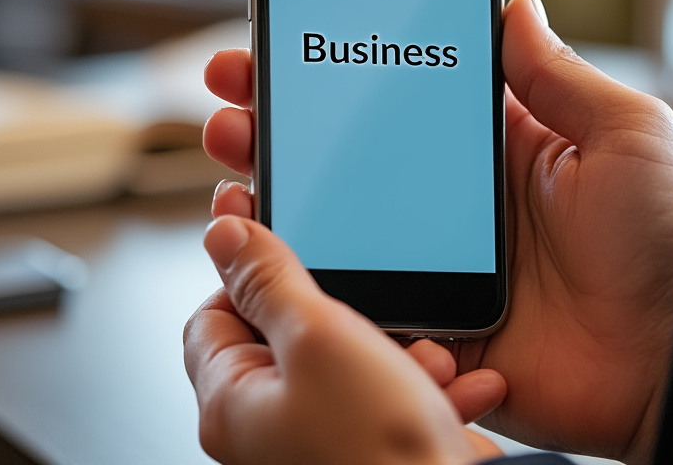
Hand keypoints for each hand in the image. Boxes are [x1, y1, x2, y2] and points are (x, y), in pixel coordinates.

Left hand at [184, 214, 505, 464]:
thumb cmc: (381, 452)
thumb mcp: (318, 337)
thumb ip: (269, 279)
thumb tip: (224, 231)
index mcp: (233, 403)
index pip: (213, 313)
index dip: (252, 275)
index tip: (294, 250)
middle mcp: (269, 428)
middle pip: (289, 335)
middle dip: (346, 312)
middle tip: (375, 308)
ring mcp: (322, 441)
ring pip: (353, 364)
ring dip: (399, 350)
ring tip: (428, 358)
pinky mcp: (372, 451)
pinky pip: (394, 400)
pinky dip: (426, 387)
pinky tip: (459, 386)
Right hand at [199, 0, 672, 463]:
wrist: (670, 361)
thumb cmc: (666, 244)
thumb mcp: (624, 136)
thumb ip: (560, 75)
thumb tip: (516, 4)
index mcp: (492, 149)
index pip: (397, 97)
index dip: (342, 67)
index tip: (289, 35)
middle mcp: (449, 201)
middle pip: (346, 151)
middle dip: (283, 115)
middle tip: (235, 89)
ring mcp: (428, 259)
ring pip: (331, 214)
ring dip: (273, 181)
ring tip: (233, 155)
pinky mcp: (419, 317)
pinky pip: (344, 288)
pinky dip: (295, 263)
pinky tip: (260, 235)